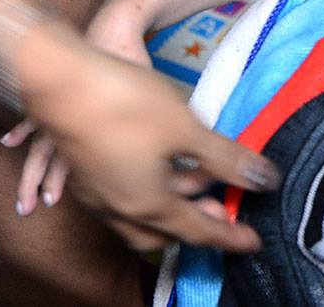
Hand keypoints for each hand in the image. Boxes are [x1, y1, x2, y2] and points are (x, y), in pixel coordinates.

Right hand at [11, 21, 279, 251]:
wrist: (57, 80)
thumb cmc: (126, 104)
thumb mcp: (187, 129)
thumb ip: (226, 158)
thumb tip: (266, 182)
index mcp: (148, 206)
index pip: (198, 231)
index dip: (229, 237)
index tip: (252, 243)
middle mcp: (118, 209)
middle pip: (163, 233)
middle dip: (194, 226)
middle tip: (221, 209)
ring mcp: (95, 192)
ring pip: (138, 216)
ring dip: (170, 206)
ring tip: (194, 182)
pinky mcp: (82, 170)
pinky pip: (121, 196)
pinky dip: (146, 190)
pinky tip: (154, 165)